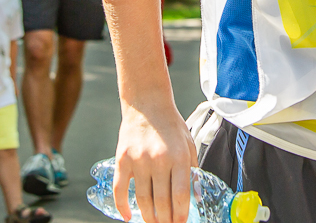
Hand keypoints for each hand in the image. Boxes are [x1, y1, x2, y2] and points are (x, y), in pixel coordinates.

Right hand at [113, 101, 196, 222]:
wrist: (147, 104)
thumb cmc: (171, 125)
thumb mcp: (189, 145)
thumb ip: (193, 171)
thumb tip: (195, 198)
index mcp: (178, 157)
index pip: (180, 196)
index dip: (180, 215)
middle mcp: (159, 160)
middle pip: (162, 201)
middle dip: (165, 220)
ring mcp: (138, 160)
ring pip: (143, 199)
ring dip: (149, 216)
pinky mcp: (122, 159)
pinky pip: (120, 189)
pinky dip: (122, 206)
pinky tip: (128, 216)